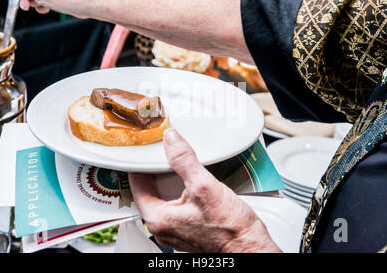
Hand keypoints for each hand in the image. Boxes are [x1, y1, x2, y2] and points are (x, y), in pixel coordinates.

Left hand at [129, 129, 281, 252]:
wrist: (249, 247)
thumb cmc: (230, 229)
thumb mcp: (204, 186)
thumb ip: (184, 160)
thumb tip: (172, 140)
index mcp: (158, 219)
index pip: (136, 185)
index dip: (139, 164)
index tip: (144, 150)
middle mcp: (163, 228)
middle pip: (149, 191)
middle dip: (155, 171)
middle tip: (162, 152)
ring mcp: (175, 230)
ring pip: (163, 198)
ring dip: (168, 181)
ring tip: (176, 163)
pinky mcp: (187, 230)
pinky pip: (176, 206)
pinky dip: (179, 191)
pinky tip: (190, 182)